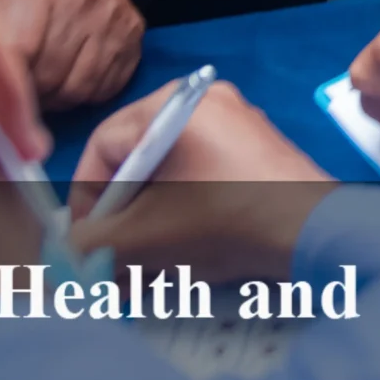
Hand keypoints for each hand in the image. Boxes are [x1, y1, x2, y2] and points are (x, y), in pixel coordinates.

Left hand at [0, 0, 144, 110]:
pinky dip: (86, 94)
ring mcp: (113, 20)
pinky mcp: (134, 38)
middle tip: (22, 89)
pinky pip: (106, 88)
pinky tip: (75, 77)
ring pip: (77, 89)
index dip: (3, 81)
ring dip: (58, 97)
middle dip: (30, 92)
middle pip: (48, 76)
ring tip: (48, 84)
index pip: (15, 52)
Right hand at [68, 79, 333, 280]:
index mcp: (175, 105)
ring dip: (148, 230)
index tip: (83, 244)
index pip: (103, 149)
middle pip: (137, 166)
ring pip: (170, 180)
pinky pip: (203, 184)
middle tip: (112, 268)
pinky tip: (180, 262)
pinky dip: (183, 220)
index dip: (85, 203)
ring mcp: (238, 128)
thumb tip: (65, 253)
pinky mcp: (258, 156)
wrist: (314, 234)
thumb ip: (91, 243)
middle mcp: (207, 104)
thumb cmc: (224, 221)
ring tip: (143, 275)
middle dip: (119, 224)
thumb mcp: (143, 237)